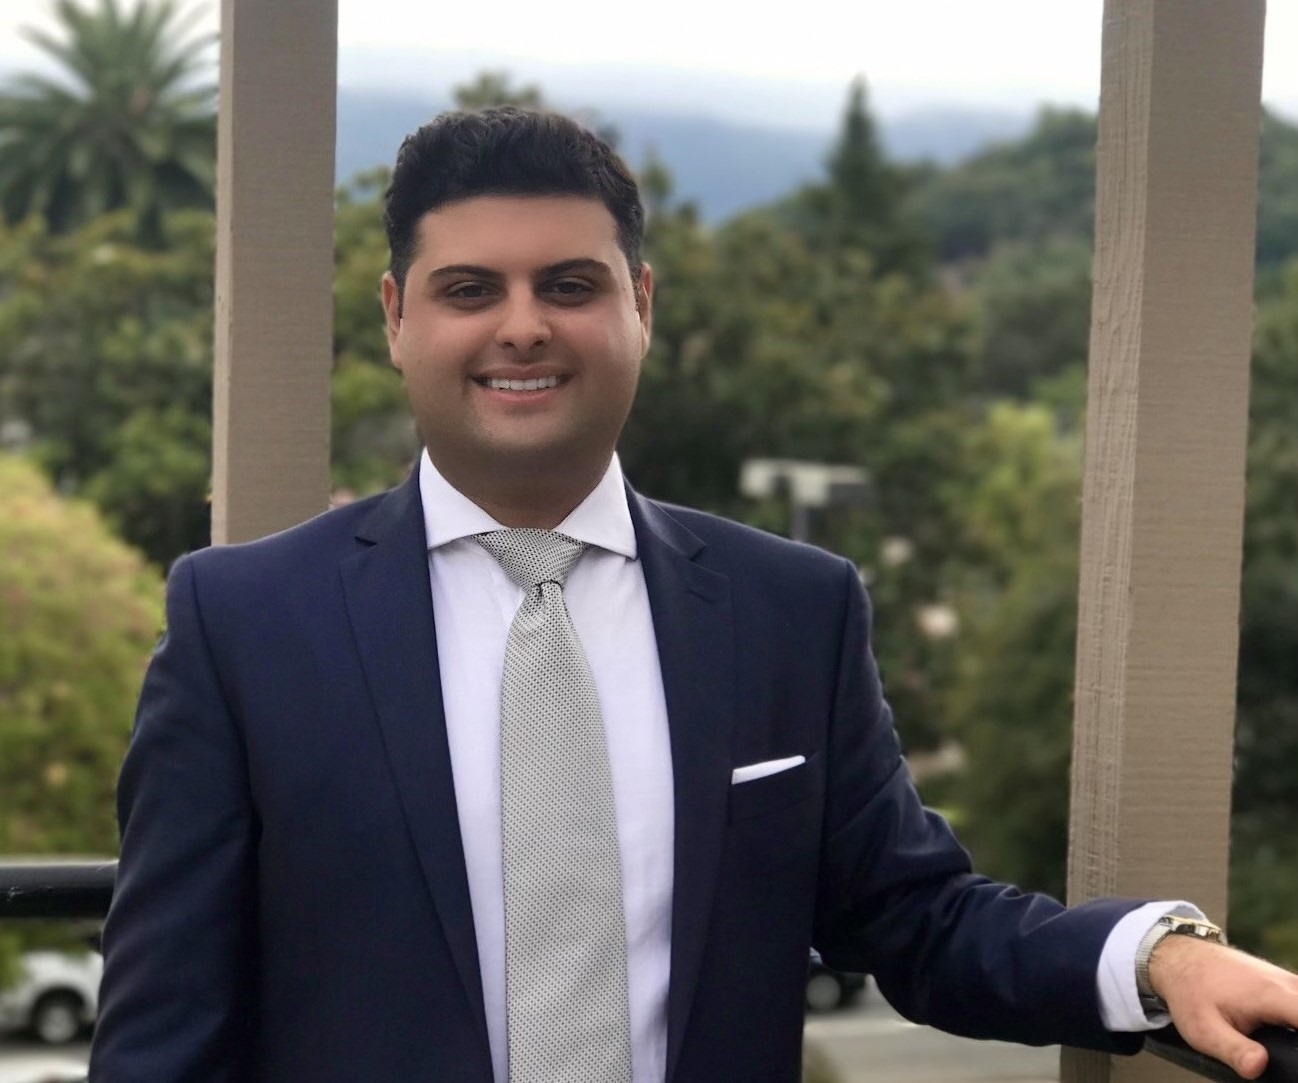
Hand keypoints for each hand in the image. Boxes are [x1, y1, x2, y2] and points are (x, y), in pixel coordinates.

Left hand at [1150, 934, 1297, 1078]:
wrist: (1181, 958)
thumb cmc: (1190, 992)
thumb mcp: (1205, 1030)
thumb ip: (1235, 1051)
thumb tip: (1259, 1066)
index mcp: (1273, 995)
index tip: (1294, 1054)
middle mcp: (1287, 983)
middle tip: (1282, 1050)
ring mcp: (1288, 979)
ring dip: (1295, 1030)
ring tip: (1277, 1044)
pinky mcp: (1285, 982)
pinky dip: (1293, 1017)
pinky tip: (1283, 1031)